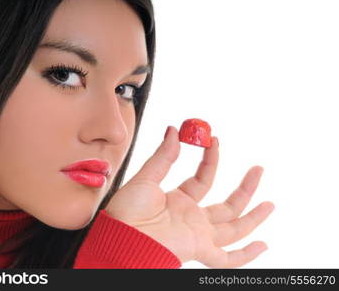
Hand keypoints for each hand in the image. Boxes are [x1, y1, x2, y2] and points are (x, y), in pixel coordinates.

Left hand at [105, 126, 274, 267]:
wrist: (119, 238)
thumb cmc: (125, 212)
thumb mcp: (146, 178)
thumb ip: (164, 156)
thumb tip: (173, 130)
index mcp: (178, 200)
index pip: (203, 179)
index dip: (211, 160)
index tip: (215, 140)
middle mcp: (191, 218)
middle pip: (226, 204)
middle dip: (244, 187)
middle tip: (258, 169)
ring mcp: (198, 235)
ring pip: (234, 227)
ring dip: (253, 216)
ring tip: (270, 204)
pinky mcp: (200, 250)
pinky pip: (228, 259)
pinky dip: (246, 255)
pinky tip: (263, 244)